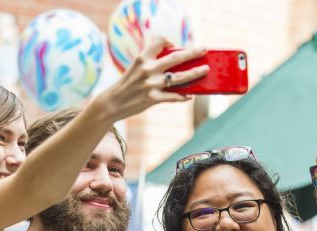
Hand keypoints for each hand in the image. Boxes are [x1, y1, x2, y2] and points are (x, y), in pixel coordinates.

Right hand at [94, 36, 208, 120]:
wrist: (112, 103)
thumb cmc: (127, 85)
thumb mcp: (135, 68)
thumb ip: (151, 64)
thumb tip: (175, 66)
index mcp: (142, 58)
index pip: (160, 41)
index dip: (170, 41)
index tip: (175, 45)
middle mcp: (147, 69)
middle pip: (176, 58)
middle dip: (192, 53)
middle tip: (204, 49)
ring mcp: (151, 84)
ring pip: (179, 78)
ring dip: (195, 73)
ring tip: (205, 69)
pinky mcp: (153, 99)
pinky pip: (174, 97)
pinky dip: (184, 96)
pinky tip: (191, 95)